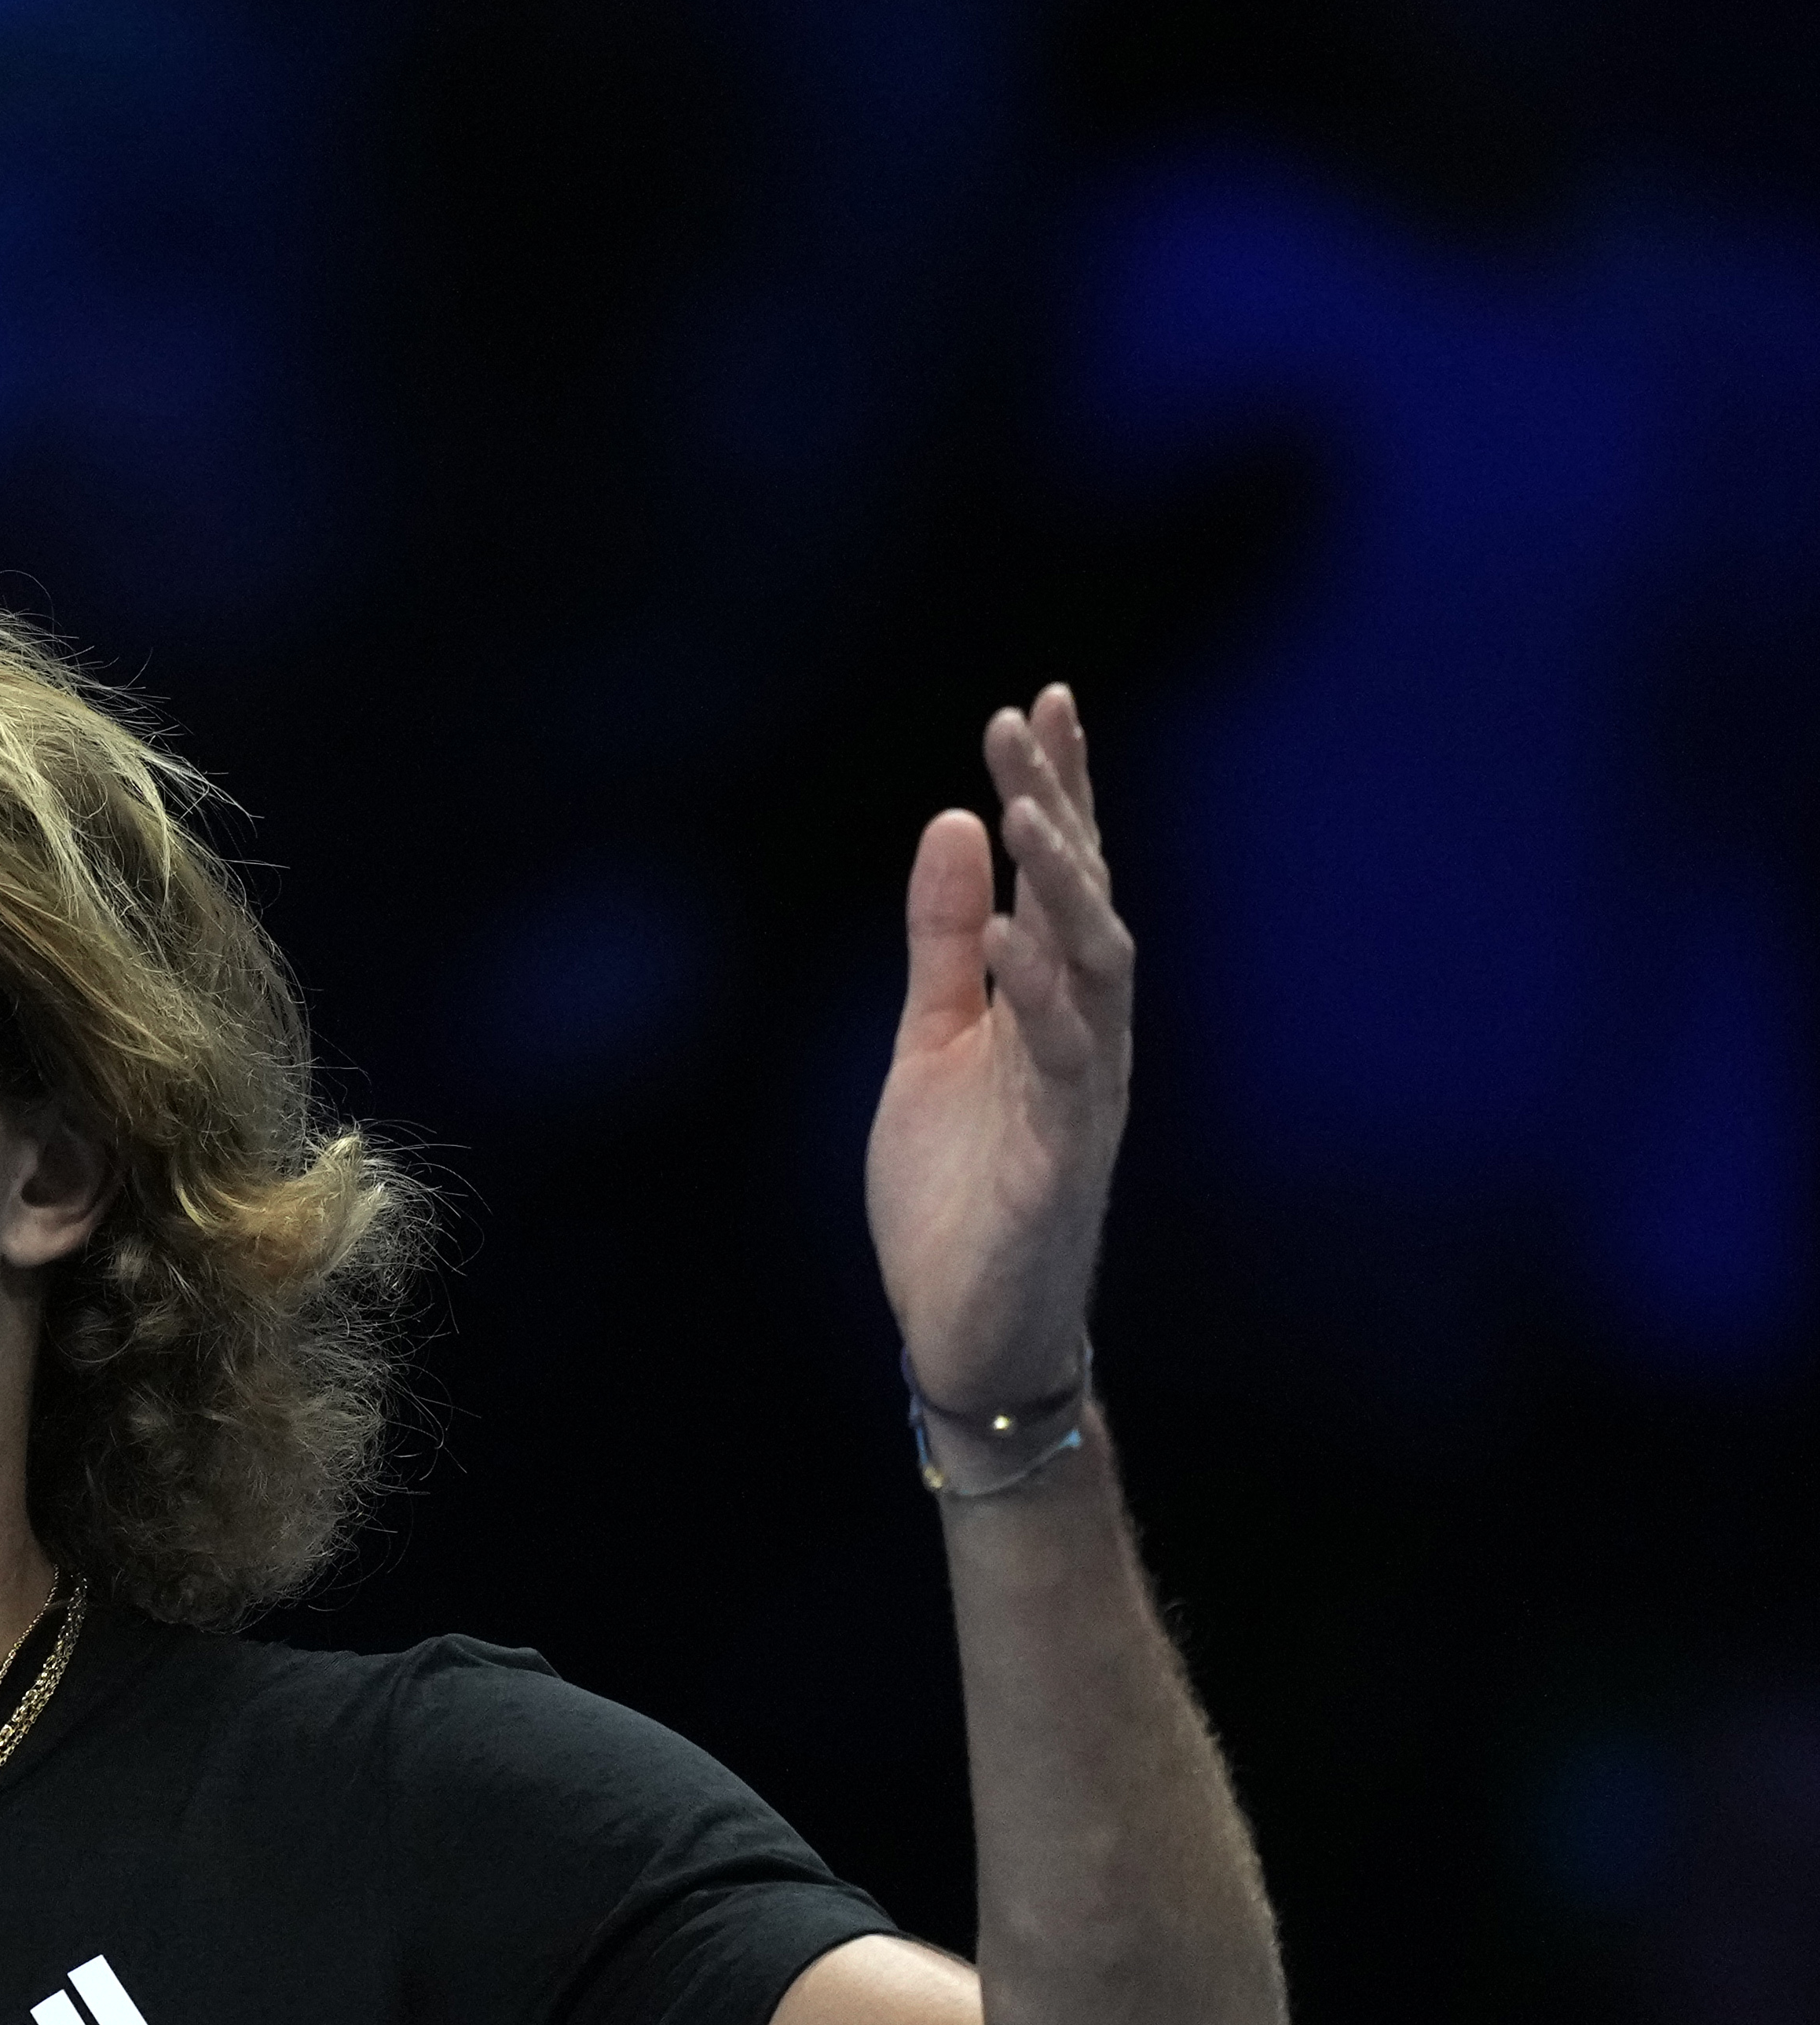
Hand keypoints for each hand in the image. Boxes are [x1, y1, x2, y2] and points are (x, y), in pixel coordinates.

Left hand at [869, 685, 1133, 1413]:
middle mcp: (1087, 1034)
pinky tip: (1008, 934)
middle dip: (1062, 808)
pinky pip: (1064, 1062)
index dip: (1060, 787)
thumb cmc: (959, 1186)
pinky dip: (1039, 995)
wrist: (965, 1323)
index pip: (1064, 878)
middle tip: (1025, 722)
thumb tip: (952, 825)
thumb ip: (945, 942)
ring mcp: (1083, 1093)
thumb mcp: (932, 1041)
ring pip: (1093, 966)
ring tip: (1026, 808)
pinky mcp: (1063, 1157)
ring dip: (1063, 884)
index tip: (1038, 701)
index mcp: (1056, 1004)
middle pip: (1088, 899)